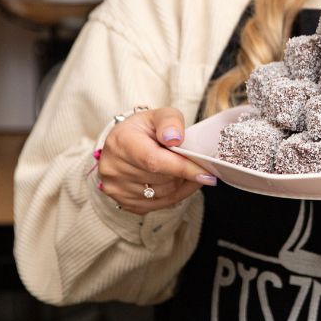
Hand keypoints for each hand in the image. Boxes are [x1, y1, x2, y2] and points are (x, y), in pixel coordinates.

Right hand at [97, 107, 216, 213]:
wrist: (122, 145)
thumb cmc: (143, 129)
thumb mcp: (158, 115)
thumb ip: (170, 121)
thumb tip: (175, 138)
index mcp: (121, 142)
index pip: (154, 161)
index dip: (182, 167)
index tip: (206, 172)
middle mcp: (114, 168)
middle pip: (161, 179)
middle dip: (184, 172)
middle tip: (196, 162)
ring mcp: (117, 189)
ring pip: (163, 194)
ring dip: (180, 184)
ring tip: (186, 170)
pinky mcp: (124, 203)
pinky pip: (159, 205)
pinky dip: (175, 194)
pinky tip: (179, 182)